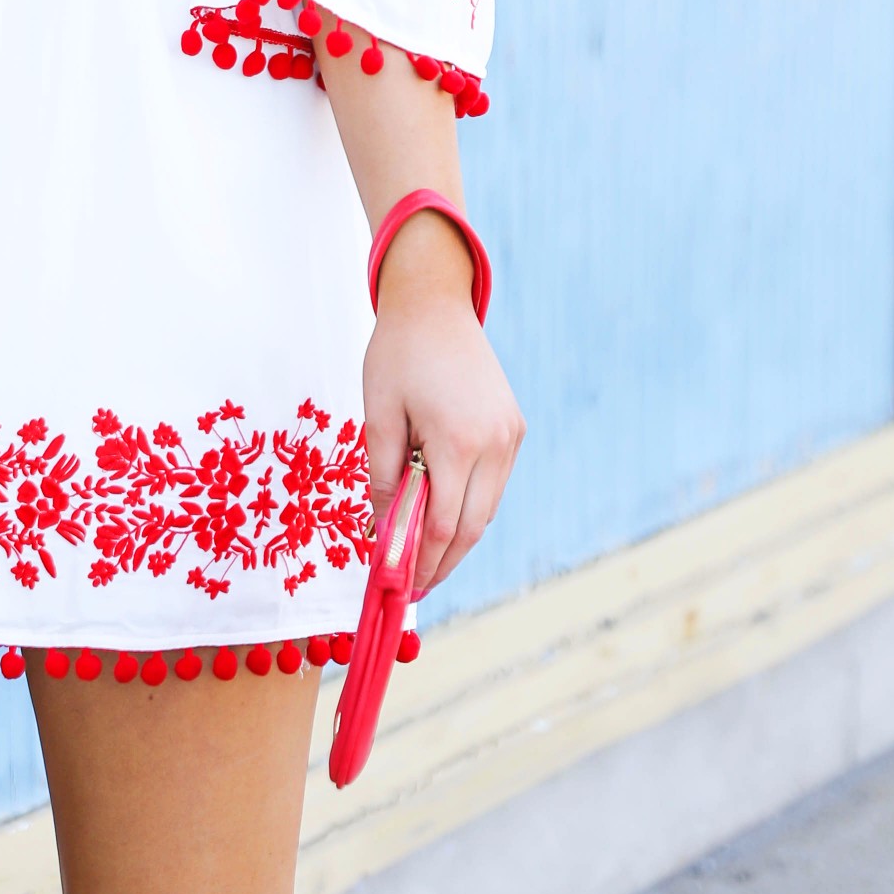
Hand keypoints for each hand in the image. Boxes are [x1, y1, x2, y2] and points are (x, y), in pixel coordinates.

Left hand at [360, 210, 523, 596]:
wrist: (435, 304)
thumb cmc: (397, 355)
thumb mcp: (378, 416)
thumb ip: (382, 479)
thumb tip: (383, 534)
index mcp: (458, 441)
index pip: (441, 526)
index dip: (420, 564)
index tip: (399, 589)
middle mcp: (495, 444)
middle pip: (470, 527)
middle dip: (440, 562)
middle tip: (412, 587)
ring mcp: (511, 437)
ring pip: (486, 509)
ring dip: (456, 537)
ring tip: (424, 560)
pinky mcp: (514, 429)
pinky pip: (493, 484)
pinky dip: (469, 506)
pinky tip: (443, 517)